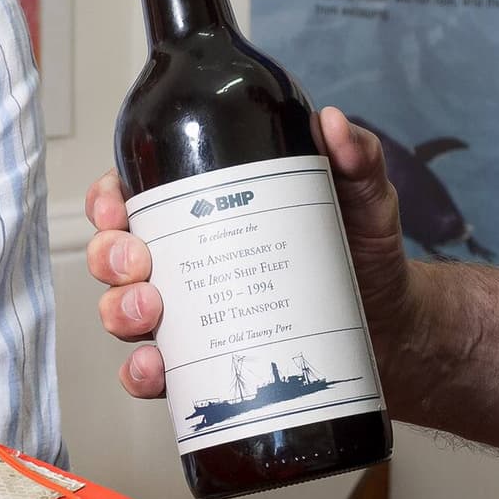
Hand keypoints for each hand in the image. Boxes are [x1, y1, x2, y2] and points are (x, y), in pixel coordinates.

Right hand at [79, 104, 410, 400]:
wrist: (391, 326)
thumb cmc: (362, 254)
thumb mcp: (362, 198)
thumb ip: (357, 158)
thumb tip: (332, 123)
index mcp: (205, 212)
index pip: (135, 197)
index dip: (107, 201)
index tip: (115, 209)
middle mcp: (188, 262)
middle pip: (117, 256)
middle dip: (110, 258)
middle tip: (140, 264)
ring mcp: (192, 315)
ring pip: (124, 312)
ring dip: (120, 312)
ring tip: (150, 313)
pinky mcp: (206, 363)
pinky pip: (155, 374)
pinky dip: (143, 375)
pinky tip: (156, 370)